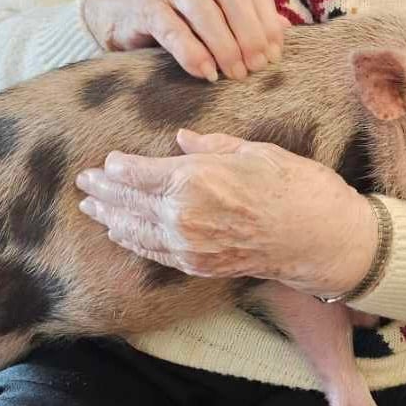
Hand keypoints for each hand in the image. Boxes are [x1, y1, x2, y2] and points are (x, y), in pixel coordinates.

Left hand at [75, 130, 377, 297]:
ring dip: (110, 218)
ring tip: (91, 208)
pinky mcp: (199, 266)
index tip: (106, 161)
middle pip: (129, 202)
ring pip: (135, 231)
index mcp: (194, 179)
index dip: (116, 168)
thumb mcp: (253, 151)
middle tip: (83, 182)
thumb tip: (181, 140)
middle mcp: (183, 216)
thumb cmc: (295, 186)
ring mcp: (189, 246)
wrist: (321, 238)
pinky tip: (122, 234)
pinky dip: (133, 241)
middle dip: (103, 192)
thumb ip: (210, 146)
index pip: (137, 173)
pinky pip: (154, 253)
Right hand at [81, 0, 286, 80]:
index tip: (274, 56)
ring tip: (234, 74)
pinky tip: (206, 72)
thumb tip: (283, 31)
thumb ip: (248, 14)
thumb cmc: (180, 11)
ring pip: (205, 13)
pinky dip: (193, 54)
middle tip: (256, 67)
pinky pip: (174, 30)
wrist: (122, 10)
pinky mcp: (146, 4)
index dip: (267, 24)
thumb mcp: (217, 7)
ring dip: (224, 47)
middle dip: (249, 35)